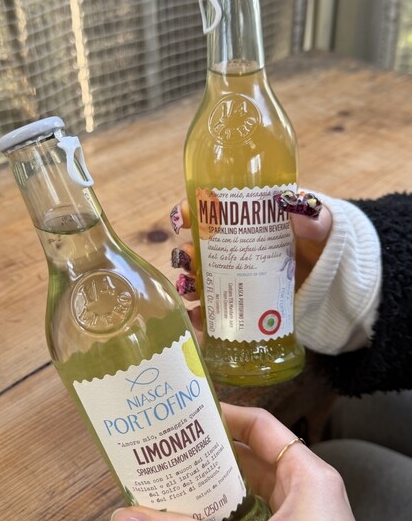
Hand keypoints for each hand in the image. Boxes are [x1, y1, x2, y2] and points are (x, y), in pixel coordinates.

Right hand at [111, 405, 381, 520]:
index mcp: (309, 479)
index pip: (262, 426)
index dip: (224, 415)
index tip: (186, 415)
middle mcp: (306, 495)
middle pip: (250, 458)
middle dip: (208, 455)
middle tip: (168, 450)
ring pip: (247, 492)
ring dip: (211, 489)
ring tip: (171, 483)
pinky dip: (220, 519)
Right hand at [170, 191, 332, 328]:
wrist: (335, 282)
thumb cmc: (322, 246)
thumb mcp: (321, 227)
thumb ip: (314, 217)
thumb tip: (294, 202)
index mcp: (247, 222)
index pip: (210, 212)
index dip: (190, 212)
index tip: (183, 217)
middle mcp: (234, 249)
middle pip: (198, 248)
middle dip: (186, 253)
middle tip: (189, 260)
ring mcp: (235, 278)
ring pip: (199, 278)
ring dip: (188, 282)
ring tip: (190, 289)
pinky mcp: (240, 305)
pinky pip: (213, 310)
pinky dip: (200, 315)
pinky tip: (197, 317)